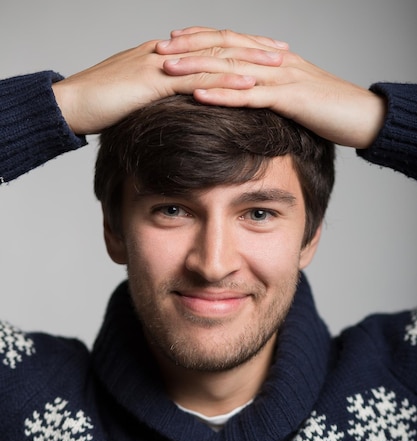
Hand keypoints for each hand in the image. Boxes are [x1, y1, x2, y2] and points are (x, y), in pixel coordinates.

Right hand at [52, 29, 286, 134]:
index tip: (263, 50)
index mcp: (164, 53)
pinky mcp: (156, 80)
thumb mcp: (134, 96)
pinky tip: (251, 86)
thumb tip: (175, 104)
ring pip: (214, 57)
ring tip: (278, 64)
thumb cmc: (99, 104)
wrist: (71, 103)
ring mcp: (163, 62)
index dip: (237, 46)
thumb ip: (157, 95)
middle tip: (283, 49)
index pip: (208, 44)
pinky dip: (227, 81)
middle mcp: (168, 51)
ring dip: (249, 61)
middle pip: (218, 44)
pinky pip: (199, 78)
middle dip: (253, 46)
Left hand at [164, 41, 385, 148]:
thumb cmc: (327, 109)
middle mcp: (273, 60)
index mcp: (272, 57)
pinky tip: (199, 96)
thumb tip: (247, 95)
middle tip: (157, 51)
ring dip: (197, 68)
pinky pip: (249, 96)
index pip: (229, 40)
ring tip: (167, 70)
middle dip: (188, 49)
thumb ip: (269, 90)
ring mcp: (280, 77)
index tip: (171, 41)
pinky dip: (222, 95)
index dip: (199, 38)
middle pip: (224, 48)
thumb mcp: (292, 95)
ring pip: (231, 68)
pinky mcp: (288, 99)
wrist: (362, 115)